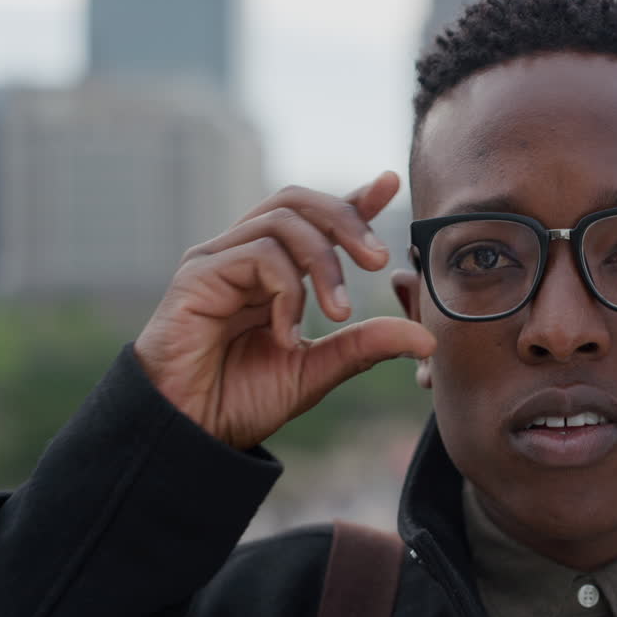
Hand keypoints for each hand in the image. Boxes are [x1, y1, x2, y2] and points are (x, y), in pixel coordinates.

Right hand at [133, 173, 435, 449]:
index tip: (389, 184)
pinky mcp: (198, 275)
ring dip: (323, 263)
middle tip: (379, 262)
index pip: (316, 219)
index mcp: (273, 272)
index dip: (353, 200)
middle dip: (347, 221)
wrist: (190, 433)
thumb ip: (366, 345)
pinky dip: (287, 289)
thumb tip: (426, 337)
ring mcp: (218, 260)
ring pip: (282, 221)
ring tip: (338, 313)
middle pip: (299, 202)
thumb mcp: (319, 370)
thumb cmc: (241, 399)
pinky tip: (288, 334)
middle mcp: (243, 256)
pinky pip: (258, 254)